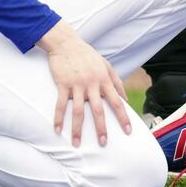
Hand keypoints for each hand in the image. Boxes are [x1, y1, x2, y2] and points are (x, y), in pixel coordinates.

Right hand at [37, 21, 130, 147]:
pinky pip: (60, 105)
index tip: (128, 131)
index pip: (117, 101)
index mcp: (104, 79)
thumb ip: (116, 81)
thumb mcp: (106, 65)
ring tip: (77, 144)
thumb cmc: (87, 55)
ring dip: (77, 129)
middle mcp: (92, 83)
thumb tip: (125, 99)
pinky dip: (58, 118)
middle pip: (98, 110)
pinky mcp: (62, 84)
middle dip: (101, 128)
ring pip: (79, 111)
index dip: (123, 117)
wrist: (66, 43)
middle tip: (103, 143)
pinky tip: (57, 130)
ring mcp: (76, 84)